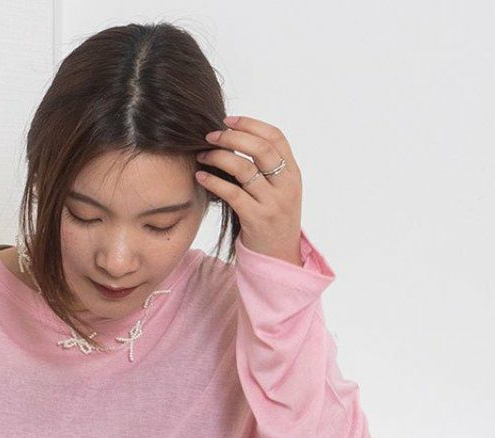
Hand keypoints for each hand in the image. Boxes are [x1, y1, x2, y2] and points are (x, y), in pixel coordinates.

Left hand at [195, 115, 302, 266]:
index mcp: (293, 173)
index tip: (228, 120)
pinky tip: (201, 177)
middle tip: (210, 136)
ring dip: (219, 158)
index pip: (276, 137)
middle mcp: (286, 185)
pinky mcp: (257, 219)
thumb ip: (267, 169)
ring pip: (244, 169)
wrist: (278, 259)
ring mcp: (273, 203)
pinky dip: (214, 182)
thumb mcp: (279, 191)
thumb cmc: (272, 221)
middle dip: (233, 137)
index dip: (251, 124)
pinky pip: (233, 193)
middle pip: (261, 148)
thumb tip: (236, 140)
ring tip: (202, 155)